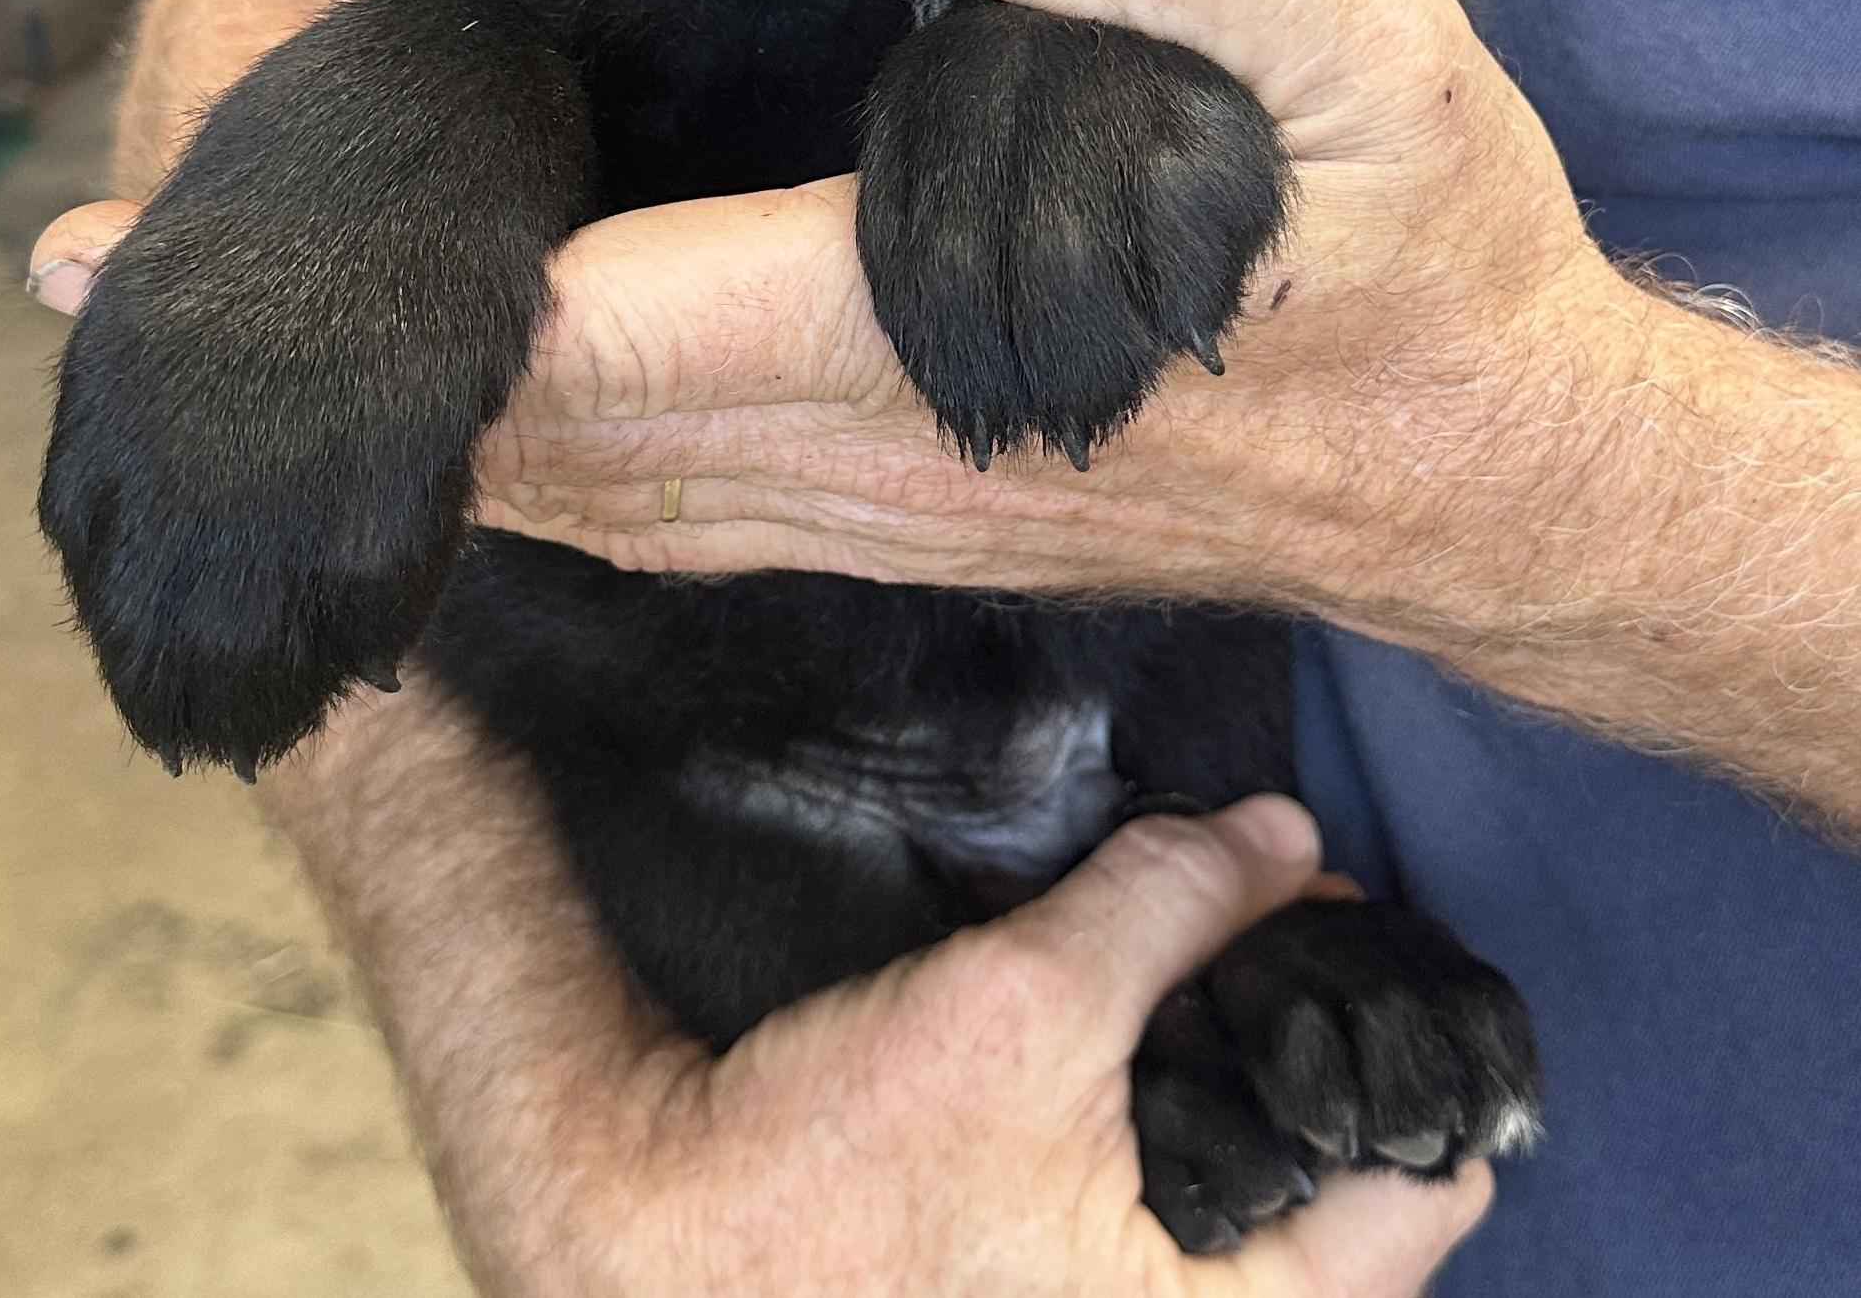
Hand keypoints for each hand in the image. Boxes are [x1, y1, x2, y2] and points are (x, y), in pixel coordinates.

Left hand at [29, 0, 1635, 633]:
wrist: (1500, 471)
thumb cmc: (1426, 257)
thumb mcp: (1377, 53)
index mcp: (916, 342)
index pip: (586, 334)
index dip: (380, 306)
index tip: (151, 261)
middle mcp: (861, 460)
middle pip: (528, 441)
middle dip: (323, 377)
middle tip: (103, 296)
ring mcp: (876, 512)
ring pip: (580, 499)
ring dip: (411, 429)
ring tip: (263, 356)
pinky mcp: (911, 519)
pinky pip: (658, 516)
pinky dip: (529, 470)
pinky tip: (489, 425)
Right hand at [496, 791, 1489, 1297]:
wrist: (654, 1246)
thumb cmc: (833, 1174)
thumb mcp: (1021, 1011)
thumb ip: (1170, 910)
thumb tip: (1285, 835)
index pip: (1432, 1195)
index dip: (1412, 1037)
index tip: (1358, 926)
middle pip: (1354, 1192)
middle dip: (1320, 1040)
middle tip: (1281, 910)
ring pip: (1264, 1195)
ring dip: (1246, 1064)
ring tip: (1208, 946)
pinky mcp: (1065, 1295)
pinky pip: (1180, 1210)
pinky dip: (1179, 1109)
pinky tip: (1135, 1016)